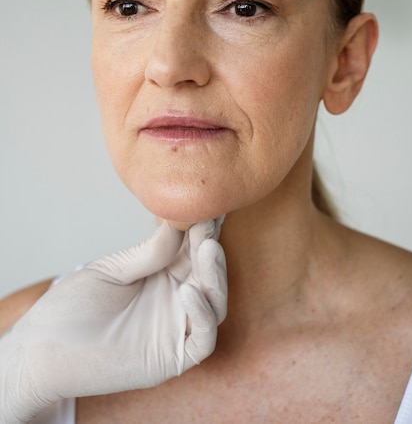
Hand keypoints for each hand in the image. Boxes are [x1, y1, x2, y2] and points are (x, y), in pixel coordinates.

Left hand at [0, 219, 226, 422]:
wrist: (43, 349)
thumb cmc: (72, 308)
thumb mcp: (112, 270)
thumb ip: (149, 252)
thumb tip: (179, 220)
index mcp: (161, 275)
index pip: (193, 249)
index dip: (203, 228)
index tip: (209, 204)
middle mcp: (174, 300)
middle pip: (209, 272)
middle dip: (212, 245)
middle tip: (211, 221)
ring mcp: (175, 329)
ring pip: (215, 301)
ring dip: (216, 275)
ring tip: (208, 248)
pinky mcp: (173, 358)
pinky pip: (203, 339)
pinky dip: (203, 314)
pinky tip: (188, 291)